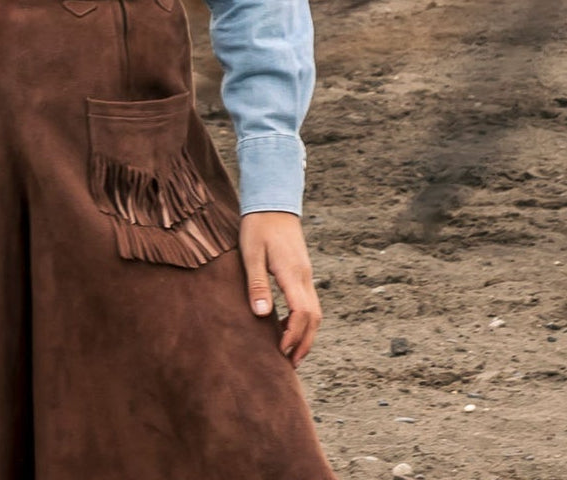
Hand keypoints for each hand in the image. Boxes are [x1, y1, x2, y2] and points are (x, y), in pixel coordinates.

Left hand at [239, 210, 321, 365]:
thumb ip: (257, 284)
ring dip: (305, 333)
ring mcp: (305, 273)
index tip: (282, 352)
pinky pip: (308, 301)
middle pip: (313, 317)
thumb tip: (263, 315)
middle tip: (290, 364)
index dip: (294, 336)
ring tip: (290, 352)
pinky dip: (302, 319)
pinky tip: (286, 325)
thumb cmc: (257, 227)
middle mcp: (304, 276)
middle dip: (304, 342)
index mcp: (292, 273)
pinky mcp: (302, 271)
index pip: (301, 312)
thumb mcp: (251, 254)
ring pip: (314, 311)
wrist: (272, 202)